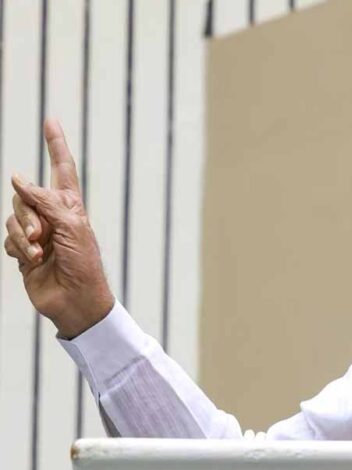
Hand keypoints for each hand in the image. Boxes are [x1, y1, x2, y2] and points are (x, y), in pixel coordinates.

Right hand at [4, 119, 113, 338]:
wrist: (76, 299)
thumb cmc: (84, 263)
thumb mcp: (71, 225)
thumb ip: (44, 199)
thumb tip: (17, 179)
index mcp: (70, 204)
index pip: (62, 168)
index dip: (56, 144)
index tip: (51, 120)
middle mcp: (52, 214)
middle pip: (24, 195)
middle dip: (29, 215)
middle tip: (43, 236)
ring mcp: (36, 232)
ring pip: (12, 218)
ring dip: (24, 235)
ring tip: (41, 252)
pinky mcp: (23, 251)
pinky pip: (8, 240)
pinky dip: (18, 249)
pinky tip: (33, 261)